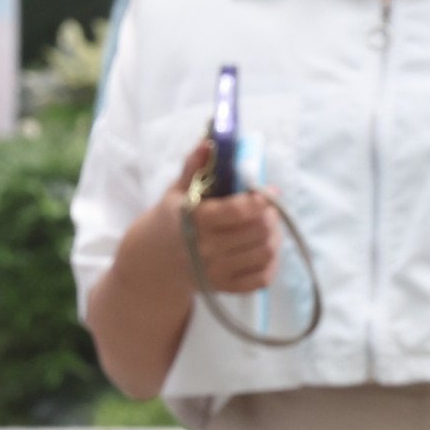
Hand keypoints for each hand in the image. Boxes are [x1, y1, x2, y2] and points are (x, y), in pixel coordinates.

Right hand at [169, 132, 280, 296]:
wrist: (155, 261)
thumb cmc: (172, 219)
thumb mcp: (177, 190)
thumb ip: (194, 166)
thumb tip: (209, 142)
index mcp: (194, 220)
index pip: (238, 212)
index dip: (260, 199)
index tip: (268, 190)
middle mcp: (205, 249)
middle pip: (258, 232)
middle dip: (270, 216)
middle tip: (269, 207)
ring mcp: (216, 272)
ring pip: (264, 253)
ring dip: (274, 236)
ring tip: (267, 225)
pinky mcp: (224, 288)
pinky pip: (262, 278)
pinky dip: (270, 262)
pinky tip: (263, 248)